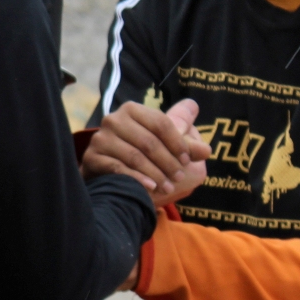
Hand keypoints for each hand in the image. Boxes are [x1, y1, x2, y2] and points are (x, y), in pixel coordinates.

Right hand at [83, 99, 208, 206]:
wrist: (110, 178)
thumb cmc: (142, 157)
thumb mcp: (166, 149)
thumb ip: (186, 146)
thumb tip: (207, 150)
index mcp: (133, 110)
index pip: (161, 123)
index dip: (178, 142)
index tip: (188, 161)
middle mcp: (113, 120)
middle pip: (149, 141)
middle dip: (168, 162)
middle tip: (179, 178)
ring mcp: (100, 138)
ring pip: (135, 156)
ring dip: (156, 174)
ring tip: (168, 187)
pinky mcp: (92, 157)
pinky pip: (118, 168)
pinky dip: (137, 179)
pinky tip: (151, 188)